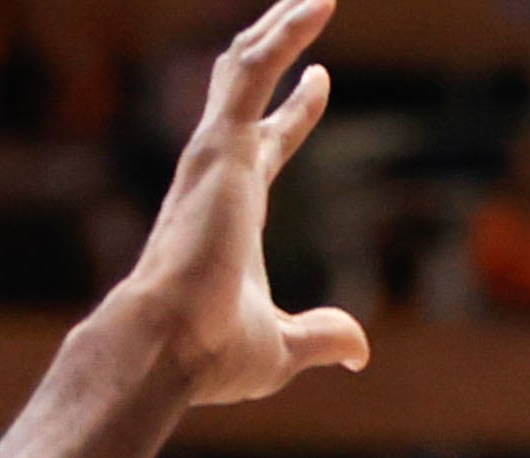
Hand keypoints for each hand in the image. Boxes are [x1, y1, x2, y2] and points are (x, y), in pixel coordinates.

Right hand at [110, 0, 369, 405]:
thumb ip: (322, 336)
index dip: (296, 111)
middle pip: (249, 88)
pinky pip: (251, 71)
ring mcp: (214, 154)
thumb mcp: (285, 346)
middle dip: (279, 45)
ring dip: (281, 26)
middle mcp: (218, 171)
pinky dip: (284, 37)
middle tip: (308, 7)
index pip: (266, 142)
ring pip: (245, 66)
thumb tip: (360, 350)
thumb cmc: (213, 352)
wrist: (169, 347)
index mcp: (233, 208)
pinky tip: (316, 7)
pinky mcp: (218, 146)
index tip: (321, 80)